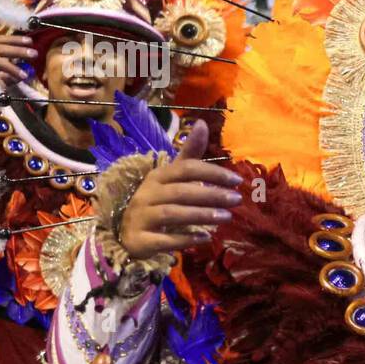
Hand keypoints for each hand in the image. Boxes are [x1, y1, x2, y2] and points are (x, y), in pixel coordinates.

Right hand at [118, 120, 242, 259]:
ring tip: (227, 217)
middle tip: (237, 200)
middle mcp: (147, 194)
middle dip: (211, 195)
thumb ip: (189, 154)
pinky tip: (205, 239)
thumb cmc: (156, 200)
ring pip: (173, 214)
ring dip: (202, 216)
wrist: (126, 233)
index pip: (186, 169)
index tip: (237, 180)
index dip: (212, 173)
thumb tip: (202, 122)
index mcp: (158, 176)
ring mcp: (141, 217)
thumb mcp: (171, 176)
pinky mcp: (140, 240)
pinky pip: (163, 240)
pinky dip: (184, 239)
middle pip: (181, 192)